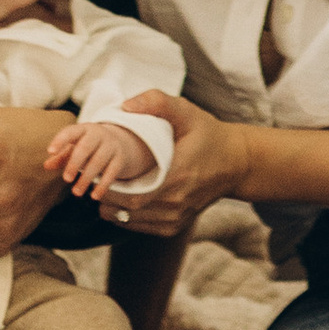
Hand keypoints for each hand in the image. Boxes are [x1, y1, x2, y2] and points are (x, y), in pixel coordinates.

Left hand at [49, 118, 156, 201]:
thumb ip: (61, 156)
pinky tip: (94, 196)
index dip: (60, 140)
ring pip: (98, 161)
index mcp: (83, 129)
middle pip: (85, 147)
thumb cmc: (88, 145)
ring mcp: (111, 146)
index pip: (70, 132)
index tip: (50, 151)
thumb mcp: (75, 147)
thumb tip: (46, 166)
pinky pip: (112, 172)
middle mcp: (98, 135)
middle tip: (66, 179)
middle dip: (75, 163)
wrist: (119, 141)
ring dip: (87, 178)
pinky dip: (103, 185)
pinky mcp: (120, 159)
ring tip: (76, 192)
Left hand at [93, 93, 249, 238]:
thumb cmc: (209, 135)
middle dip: (105, 197)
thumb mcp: (187, 111)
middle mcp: (177, 202)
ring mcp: (177, 217)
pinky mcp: (177, 225)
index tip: (96, 171)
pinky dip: (126, 217)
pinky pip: (143, 227)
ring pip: (133, 221)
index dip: (108, 188)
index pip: (132, 195)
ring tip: (102, 188)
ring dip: (112, 209)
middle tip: (92, 179)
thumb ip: (157, 102)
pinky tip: (119, 200)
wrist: (237, 162)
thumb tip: (125, 107)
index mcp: (177, 176)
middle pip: (128, 210)